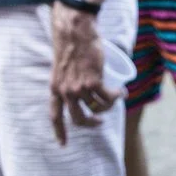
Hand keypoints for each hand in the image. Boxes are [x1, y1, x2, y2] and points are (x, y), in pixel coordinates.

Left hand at [48, 5, 113, 139]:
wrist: (75, 30)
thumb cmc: (70, 44)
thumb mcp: (61, 68)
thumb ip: (66, 80)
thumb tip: (78, 91)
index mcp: (54, 89)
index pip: (54, 116)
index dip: (59, 132)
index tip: (62, 145)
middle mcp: (65, 92)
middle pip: (78, 118)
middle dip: (91, 124)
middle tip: (99, 122)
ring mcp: (79, 88)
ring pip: (97, 107)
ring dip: (108, 105)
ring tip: (114, 97)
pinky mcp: (94, 82)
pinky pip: (108, 97)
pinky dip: (116, 96)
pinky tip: (121, 92)